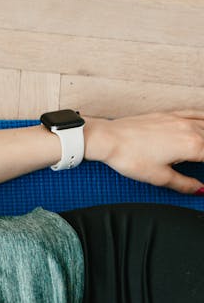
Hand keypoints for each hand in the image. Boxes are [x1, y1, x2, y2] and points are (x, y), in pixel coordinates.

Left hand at [85, 111, 203, 194]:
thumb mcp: (159, 177)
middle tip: (200, 162)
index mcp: (192, 146)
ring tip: (202, 150)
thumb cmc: (130, 157)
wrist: (108, 139)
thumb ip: (184, 184)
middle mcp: (191, 129)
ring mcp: (180, 119)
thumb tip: (199, 189)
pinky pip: (196, 113)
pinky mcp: (170, 114)